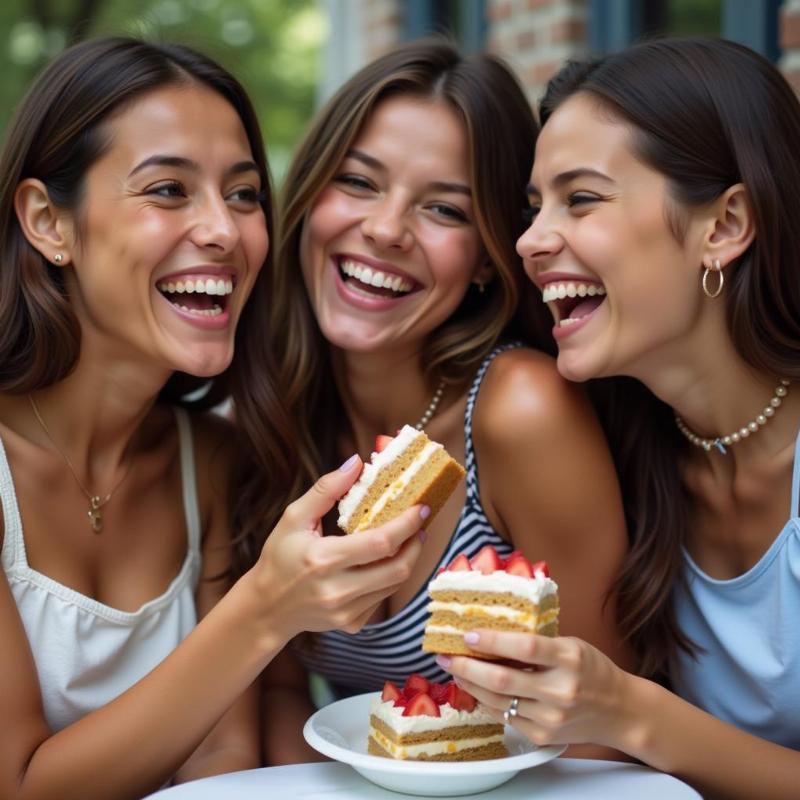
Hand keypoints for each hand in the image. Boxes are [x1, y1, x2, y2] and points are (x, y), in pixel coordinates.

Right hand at [253, 455, 426, 639]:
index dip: (407, 524)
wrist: (266, 608)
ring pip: (395, 584)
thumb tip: (356, 462)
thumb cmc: (279, 558)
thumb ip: (326, 489)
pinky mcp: (352, 624)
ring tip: (408, 539)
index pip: (380, 543)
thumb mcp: (294, 517)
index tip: (420, 508)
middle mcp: (337, 590)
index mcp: (323, 560)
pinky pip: (383, 598)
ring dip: (408, 559)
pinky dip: (390, 578)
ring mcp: (346, 612)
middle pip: (398, 568)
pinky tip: (384, 563)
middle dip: (416, 543)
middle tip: (420, 525)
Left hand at [436, 631, 636, 750]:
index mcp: (570, 658)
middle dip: (467, 666)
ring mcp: (551, 717)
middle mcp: (561, 689)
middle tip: (446, 656)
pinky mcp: (543, 735)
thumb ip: (537, 642)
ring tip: (454, 669)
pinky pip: (505, 717)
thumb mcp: (571, 645)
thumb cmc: (592, 670)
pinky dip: (486, 702)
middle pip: (504, 679)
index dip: (493, 640)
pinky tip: (475, 688)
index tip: (468, 634)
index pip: (526, 647)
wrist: (619, 711)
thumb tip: (491, 630)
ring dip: (470, 684)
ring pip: (499, 701)